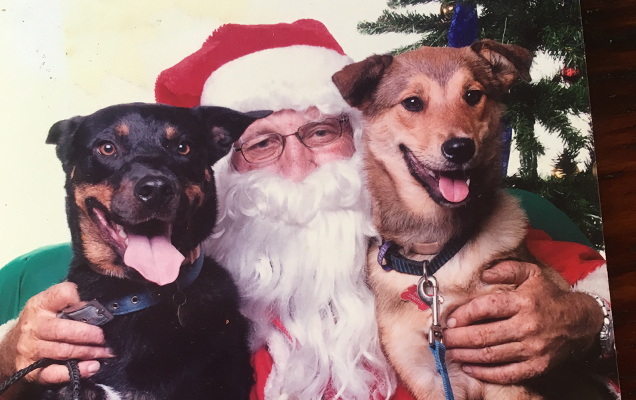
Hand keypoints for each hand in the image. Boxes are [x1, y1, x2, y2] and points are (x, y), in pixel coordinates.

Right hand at [0, 282, 113, 384]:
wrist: (12, 344)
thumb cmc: (41, 320)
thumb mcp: (51, 305)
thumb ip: (71, 302)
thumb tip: (99, 305)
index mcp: (40, 304)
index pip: (63, 294)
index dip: (80, 300)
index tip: (96, 307)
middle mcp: (34, 326)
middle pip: (64, 330)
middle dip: (90, 334)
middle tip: (105, 337)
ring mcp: (31, 349)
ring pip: (64, 351)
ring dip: (90, 352)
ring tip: (105, 351)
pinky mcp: (31, 370)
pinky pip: (55, 373)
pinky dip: (77, 371)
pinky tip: (92, 367)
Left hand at [443, 261, 602, 383]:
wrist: (580, 322)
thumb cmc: (549, 297)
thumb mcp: (532, 274)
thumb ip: (507, 270)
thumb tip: (484, 274)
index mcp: (524, 302)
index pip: (487, 308)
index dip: (464, 315)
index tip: (449, 319)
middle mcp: (527, 326)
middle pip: (484, 335)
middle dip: (458, 338)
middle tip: (443, 338)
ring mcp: (532, 349)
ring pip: (491, 355)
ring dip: (466, 355)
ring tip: (450, 352)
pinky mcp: (537, 366)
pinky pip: (506, 373)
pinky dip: (484, 373)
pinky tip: (469, 367)